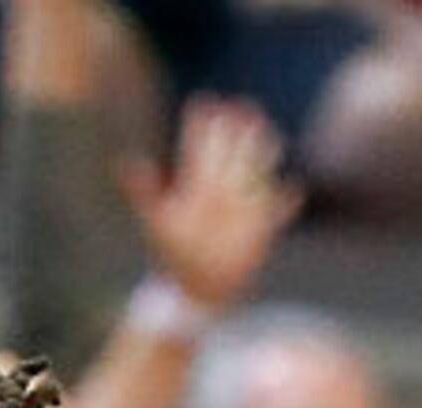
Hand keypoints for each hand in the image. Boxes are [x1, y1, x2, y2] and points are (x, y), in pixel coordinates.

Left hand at [122, 96, 300, 315]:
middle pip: (229, 154)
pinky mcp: (258, 231)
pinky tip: (294, 188)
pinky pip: (276, 213)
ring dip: (263, 154)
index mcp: (194, 189)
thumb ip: (144, 192)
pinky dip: (285, 203)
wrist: (194, 291)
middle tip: (241, 105)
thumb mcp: (156, 223)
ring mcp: (240, 211)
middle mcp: (219, 195)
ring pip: (254, 173)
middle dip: (235, 130)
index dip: (200, 128)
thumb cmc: (173, 259)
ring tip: (270, 132)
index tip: (203, 102)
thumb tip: (127, 162)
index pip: (198, 151)